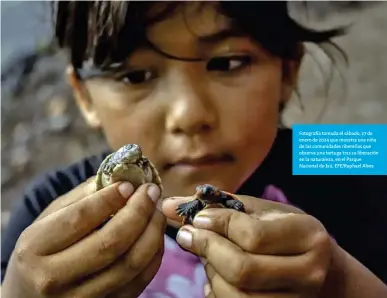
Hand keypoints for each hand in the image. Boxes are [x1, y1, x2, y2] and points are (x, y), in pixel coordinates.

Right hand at [2, 180, 165, 297]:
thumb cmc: (41, 252)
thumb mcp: (47, 221)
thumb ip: (80, 199)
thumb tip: (119, 177)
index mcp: (36, 249)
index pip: (80, 219)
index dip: (109, 199)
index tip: (130, 184)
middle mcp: (54, 279)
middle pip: (111, 243)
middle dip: (139, 212)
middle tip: (151, 192)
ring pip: (130, 264)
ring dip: (153, 232)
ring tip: (157, 211)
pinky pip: (140, 281)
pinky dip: (154, 255)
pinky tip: (155, 234)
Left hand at [162, 195, 332, 297]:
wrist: (321, 269)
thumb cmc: (286, 231)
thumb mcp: (261, 210)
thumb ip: (218, 206)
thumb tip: (168, 205)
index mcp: (308, 236)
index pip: (253, 235)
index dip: (218, 225)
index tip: (197, 218)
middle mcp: (309, 272)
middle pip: (242, 269)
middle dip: (206, 249)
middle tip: (187, 235)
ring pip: (236, 294)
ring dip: (211, 272)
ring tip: (207, 254)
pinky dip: (217, 291)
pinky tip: (217, 275)